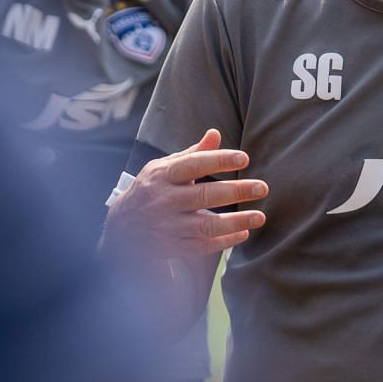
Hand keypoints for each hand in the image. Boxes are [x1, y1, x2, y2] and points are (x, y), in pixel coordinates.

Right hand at [101, 128, 267, 263]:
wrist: (120, 230)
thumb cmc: (149, 191)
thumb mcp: (163, 169)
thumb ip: (192, 154)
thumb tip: (215, 133)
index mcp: (163, 176)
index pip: (193, 164)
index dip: (219, 160)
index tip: (243, 157)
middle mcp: (165, 200)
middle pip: (204, 195)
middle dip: (236, 191)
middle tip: (262, 187)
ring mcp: (168, 226)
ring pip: (206, 224)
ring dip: (236, 221)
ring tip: (259, 216)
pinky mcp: (172, 247)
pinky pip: (202, 245)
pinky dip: (224, 241)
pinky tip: (244, 233)